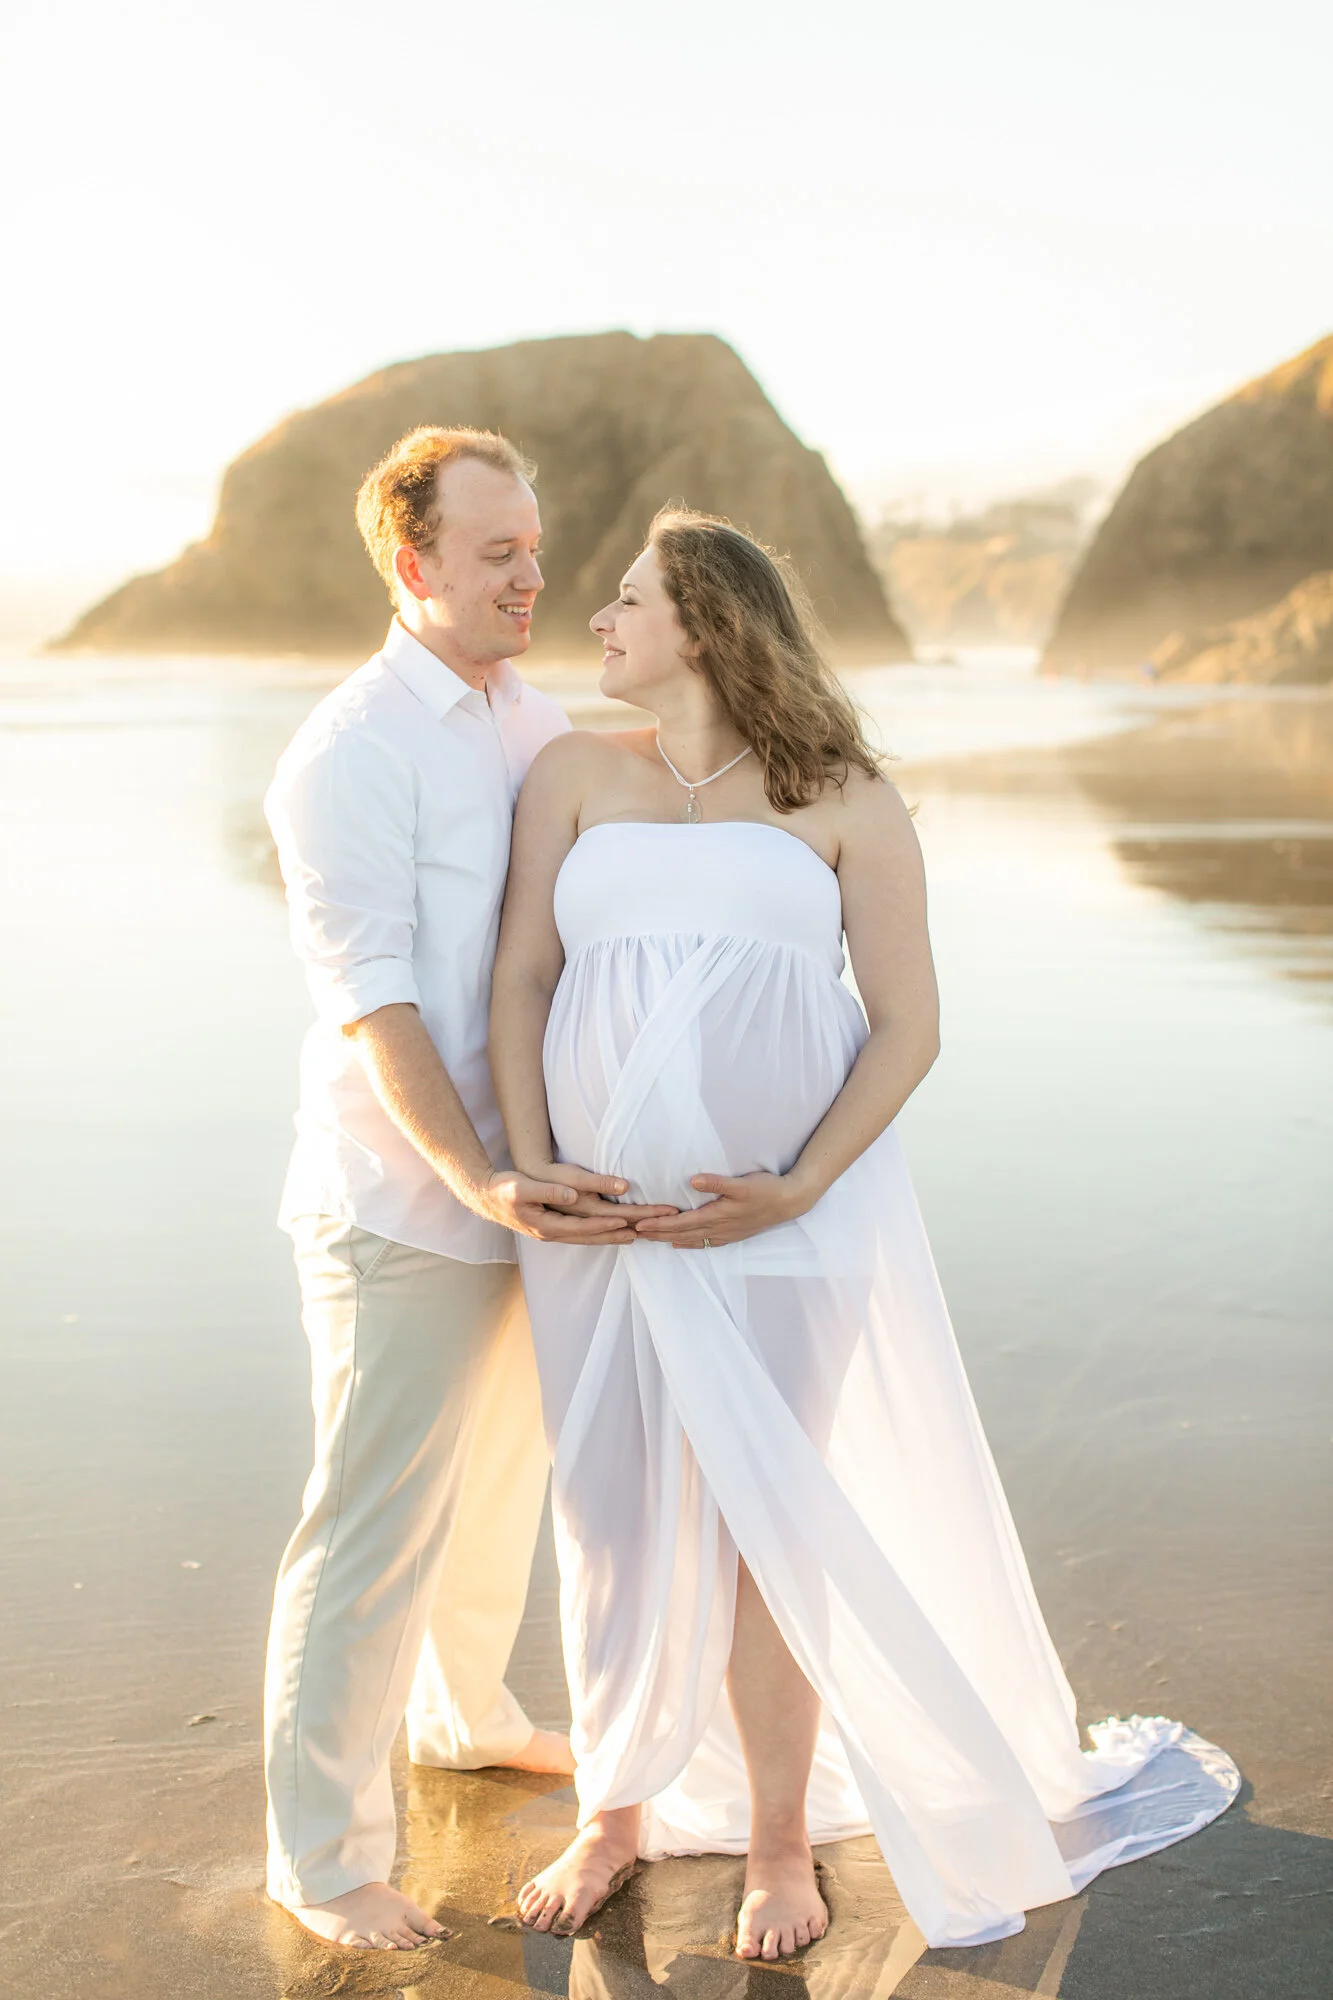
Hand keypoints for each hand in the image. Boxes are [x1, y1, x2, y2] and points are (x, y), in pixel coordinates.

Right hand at [479, 1164, 677, 1243]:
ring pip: (591, 1238)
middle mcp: (554, 1234)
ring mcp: (555, 1234)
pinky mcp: (556, 1228)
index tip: (628, 1223)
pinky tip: (614, 1232)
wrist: (487, 1198)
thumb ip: (547, 1192)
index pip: (584, 1228)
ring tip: (639, 1235)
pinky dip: (602, 1234)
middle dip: (621, 1234)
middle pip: (593, 1237)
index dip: (606, 1225)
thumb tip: (571, 1195)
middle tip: (647, 1232)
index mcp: (547, 1226)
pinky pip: (585, 1234)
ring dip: (615, 1237)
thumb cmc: (504, 1190)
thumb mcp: (521, 1187)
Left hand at [632, 1171, 813, 1248]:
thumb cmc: (766, 1189)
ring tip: (649, 1239)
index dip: (659, 1224)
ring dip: (668, 1239)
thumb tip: (693, 1179)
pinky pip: (703, 1243)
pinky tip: (680, 1244)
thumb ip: (717, 1182)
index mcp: (717, 1216)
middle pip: (680, 1234)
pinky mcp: (732, 1234)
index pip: (680, 1222)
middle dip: (656, 1235)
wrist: (790, 1202)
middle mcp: (718, 1229)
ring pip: (690, 1240)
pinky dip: (688, 1243)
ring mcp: (725, 1234)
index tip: (639, 1224)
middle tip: (633, 1235)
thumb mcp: (743, 1183)